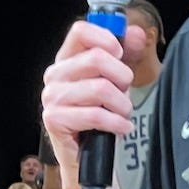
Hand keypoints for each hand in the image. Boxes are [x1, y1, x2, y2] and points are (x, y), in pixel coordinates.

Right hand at [42, 21, 147, 171]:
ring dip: (121, 105)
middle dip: (122, 78)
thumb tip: (136, 33)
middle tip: (124, 93)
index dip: (106, 38)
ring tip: (122, 114)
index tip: (120, 54)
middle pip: (96, 58)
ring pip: (100, 88)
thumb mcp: (116, 80)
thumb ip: (126, 54)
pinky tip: (121, 128)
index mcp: (67, 59)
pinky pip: (95, 115)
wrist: (88, 157)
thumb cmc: (101, 115)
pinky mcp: (54, 119)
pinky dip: (116, 123)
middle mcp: (55, 75)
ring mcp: (52, 97)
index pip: (80, 31)